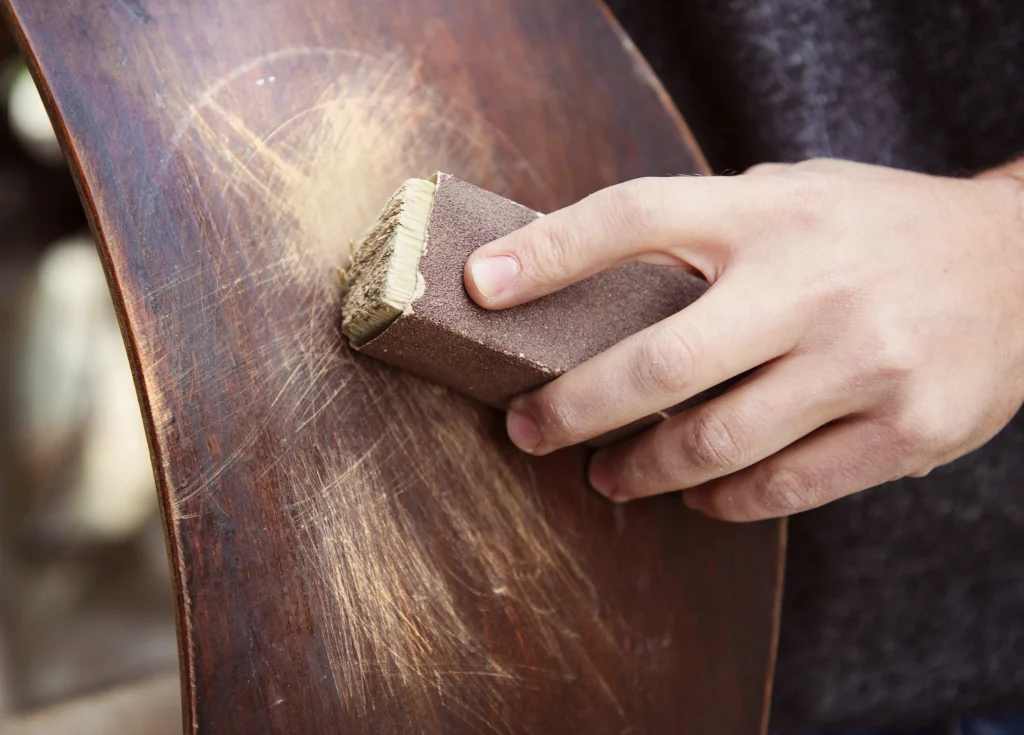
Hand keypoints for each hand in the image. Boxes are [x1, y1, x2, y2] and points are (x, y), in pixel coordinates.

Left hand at [463, 159, 1023, 520]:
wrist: (1021, 265)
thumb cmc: (876, 230)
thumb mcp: (792, 198)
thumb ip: (705, 231)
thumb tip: (582, 278)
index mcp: (772, 212)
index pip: (635, 216)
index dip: (547, 252)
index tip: (479, 288)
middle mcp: (815, 283)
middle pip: (658, 361)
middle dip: (572, 409)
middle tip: (528, 429)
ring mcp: (865, 361)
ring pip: (713, 443)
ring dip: (640, 471)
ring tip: (607, 474)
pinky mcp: (907, 430)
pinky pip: (781, 489)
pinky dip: (720, 501)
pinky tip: (696, 494)